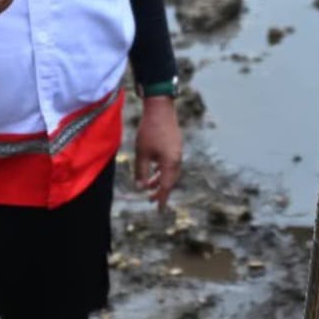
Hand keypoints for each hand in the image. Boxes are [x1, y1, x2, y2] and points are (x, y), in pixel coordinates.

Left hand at [135, 95, 181, 209]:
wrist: (161, 109)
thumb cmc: (149, 131)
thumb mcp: (142, 153)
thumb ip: (141, 171)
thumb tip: (140, 187)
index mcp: (170, 163)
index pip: (166, 186)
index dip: (161, 198)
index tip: (158, 209)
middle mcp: (177, 160)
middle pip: (170, 180)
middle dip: (161, 190)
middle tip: (151, 199)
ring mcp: (177, 152)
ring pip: (170, 172)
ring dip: (160, 180)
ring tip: (149, 185)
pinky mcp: (175, 146)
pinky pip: (170, 164)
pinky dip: (162, 171)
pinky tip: (154, 170)